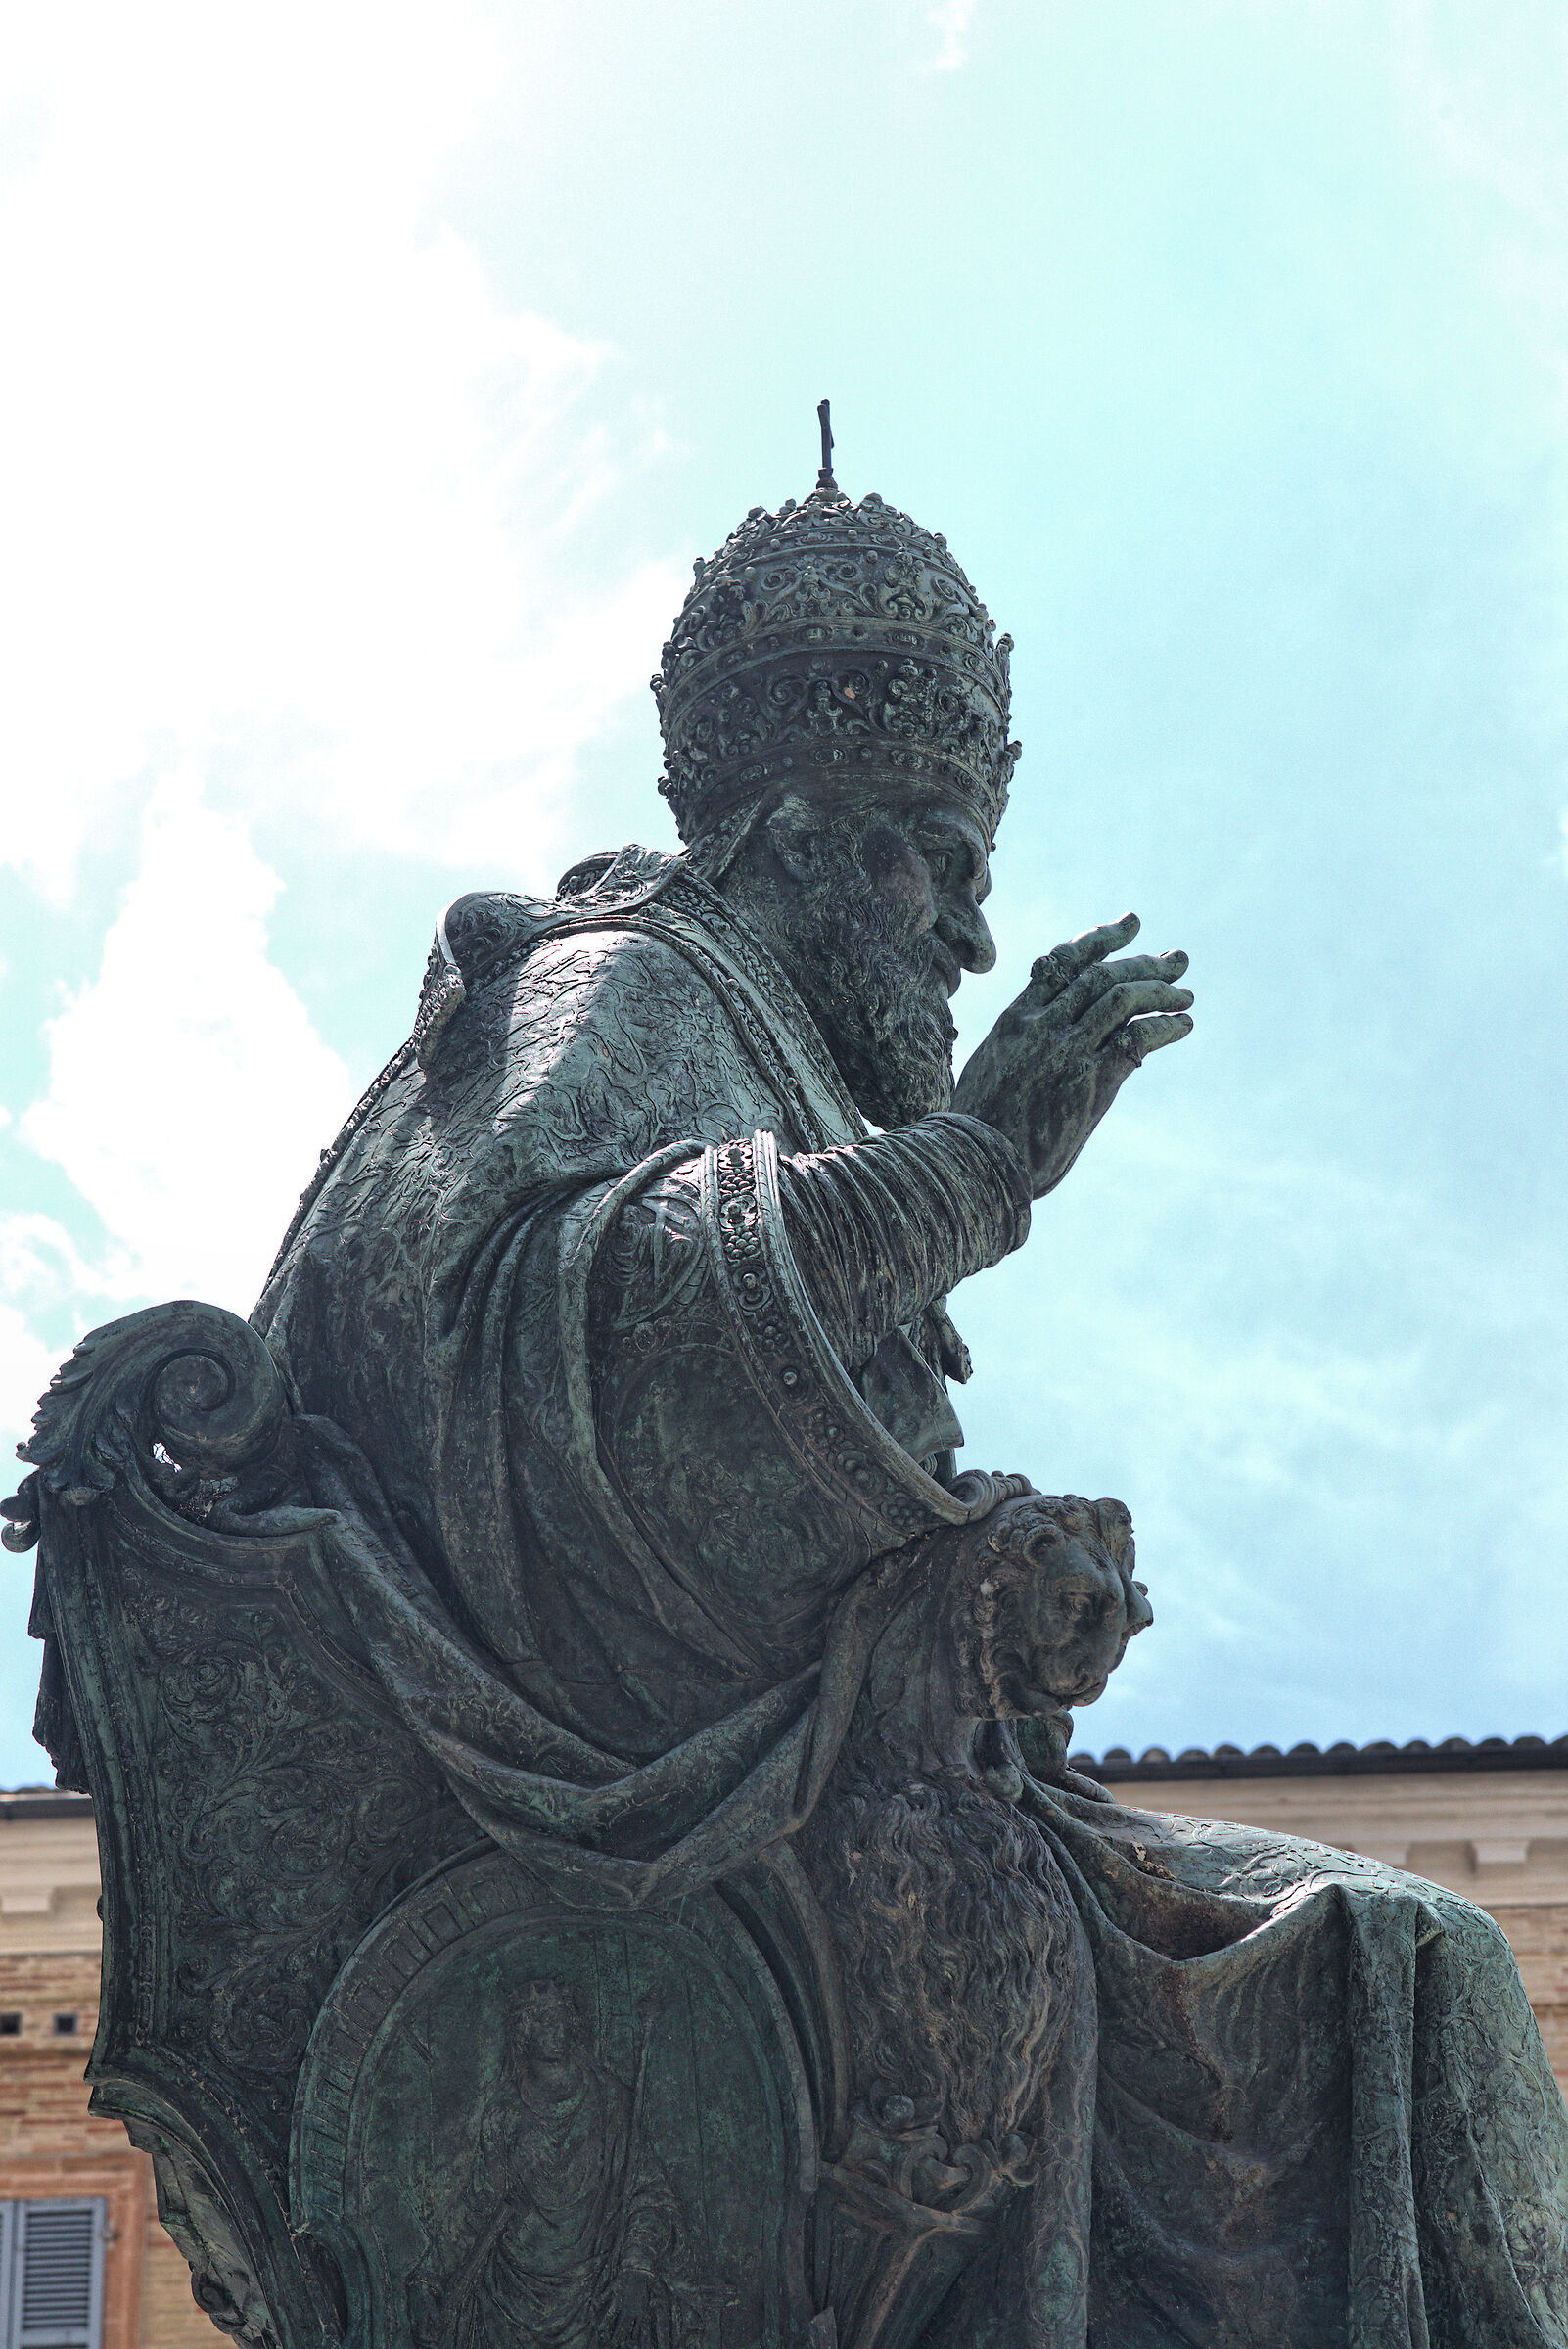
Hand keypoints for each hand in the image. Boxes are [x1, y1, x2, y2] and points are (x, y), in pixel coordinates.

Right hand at [951, 914, 1191, 1198]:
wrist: (972, 1164)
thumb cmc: (978, 1131)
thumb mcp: (990, 1073)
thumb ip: (1017, 1049)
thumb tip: (1040, 1045)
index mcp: (1014, 1020)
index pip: (1063, 962)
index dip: (1101, 939)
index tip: (1131, 923)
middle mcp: (1040, 1025)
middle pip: (1100, 974)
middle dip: (1144, 962)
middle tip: (1178, 959)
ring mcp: (1065, 1050)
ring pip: (1121, 997)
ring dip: (1161, 991)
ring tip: (1186, 996)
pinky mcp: (1089, 1080)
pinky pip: (1136, 1038)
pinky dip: (1165, 1026)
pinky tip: (1183, 1026)